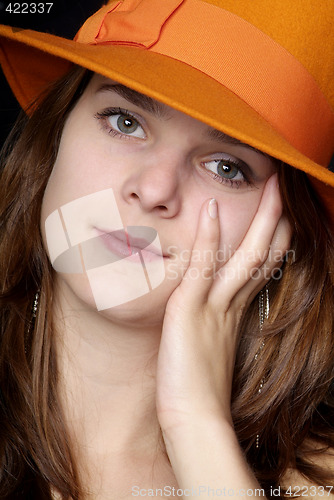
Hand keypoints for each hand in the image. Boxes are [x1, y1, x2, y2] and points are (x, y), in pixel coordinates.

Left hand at [156, 174, 290, 433]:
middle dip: (276, 223)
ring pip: (246, 256)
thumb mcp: (208, 349)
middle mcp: (231, 305)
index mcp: (234, 313)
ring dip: (261, 221)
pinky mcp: (191, 309)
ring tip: (272, 189)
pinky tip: (211, 209)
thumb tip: (213, 318)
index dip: (272, 243)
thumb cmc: (196, 388)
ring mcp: (215, 306)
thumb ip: (213, 327)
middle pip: (263, 256)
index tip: (281, 221)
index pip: (260, 270)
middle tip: (285, 194)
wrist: (192, 419)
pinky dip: (208, 237)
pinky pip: (203, 267)